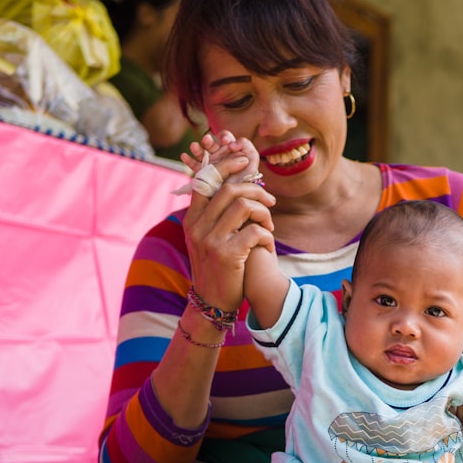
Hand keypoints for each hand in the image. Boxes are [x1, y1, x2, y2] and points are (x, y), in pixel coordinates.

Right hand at [179, 134, 275, 312]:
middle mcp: (197, 227)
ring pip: (243, 206)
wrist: (212, 302)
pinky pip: (254, 231)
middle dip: (256, 190)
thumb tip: (236, 186)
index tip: (245, 160)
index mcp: (191, 219)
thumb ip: (216, 215)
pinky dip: (267, 235)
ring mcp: (210, 241)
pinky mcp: (226, 255)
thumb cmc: (217, 267)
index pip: (205, 179)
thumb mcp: (208, 238)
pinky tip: (268, 244)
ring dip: (264, 213)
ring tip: (269, 225)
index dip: (226, 165)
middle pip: (229, 189)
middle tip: (270, 200)